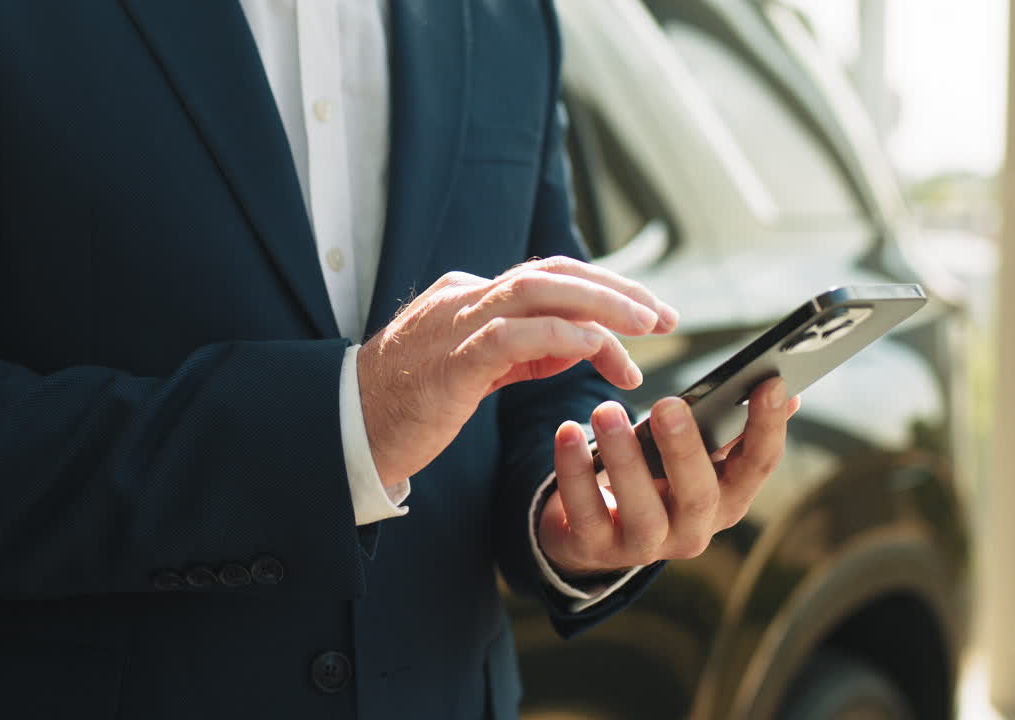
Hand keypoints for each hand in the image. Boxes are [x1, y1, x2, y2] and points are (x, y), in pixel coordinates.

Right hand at [356, 256, 676, 486]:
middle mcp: (465, 296)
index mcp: (470, 295)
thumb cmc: (410, 404)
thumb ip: (526, 350)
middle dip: (617, 289)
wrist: (348, 430)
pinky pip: (517, 334)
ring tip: (648, 326)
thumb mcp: (477, 369)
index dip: (605, 290)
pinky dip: (565, 334)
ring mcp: (456, 322)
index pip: (549, 278)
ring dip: (603, 304)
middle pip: (553, 271)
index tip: (649, 315)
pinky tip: (600, 347)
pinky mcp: (453, 360)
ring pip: (539, 289)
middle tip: (665, 315)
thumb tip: (585, 342)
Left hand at [537, 377, 800, 574]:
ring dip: (624, 457)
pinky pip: (585, 510)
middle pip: (700, 493)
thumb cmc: (653, 479)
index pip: (758, 466)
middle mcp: (694, 529)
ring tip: (606, 411)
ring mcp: (645, 545)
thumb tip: (784, 388)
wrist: (591, 533)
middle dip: (685, 448)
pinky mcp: (595, 547)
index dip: (768, 427)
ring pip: (641, 506)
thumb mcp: (693, 458)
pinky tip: (566, 432)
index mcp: (727, 499)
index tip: (770, 383)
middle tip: (667, 404)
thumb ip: (729, 428)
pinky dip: (574, 469)